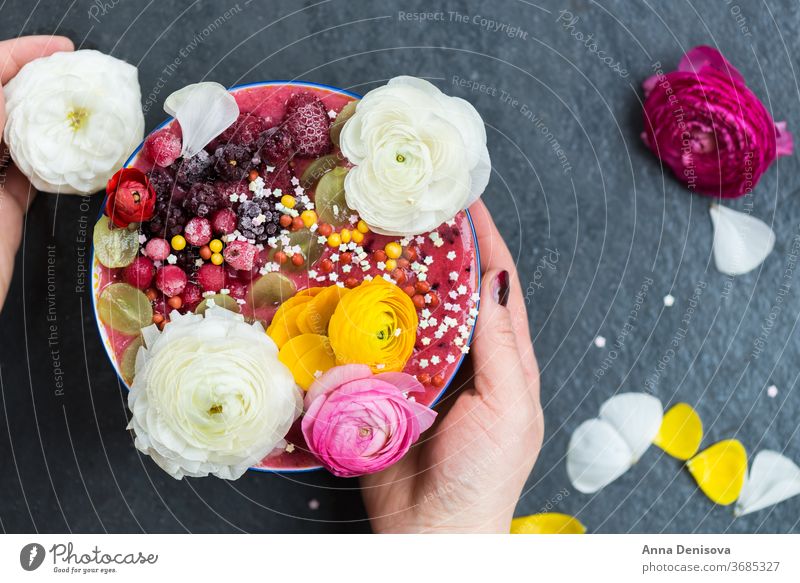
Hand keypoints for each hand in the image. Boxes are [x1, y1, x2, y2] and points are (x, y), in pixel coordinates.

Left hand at [0, 35, 72, 309]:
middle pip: (7, 101)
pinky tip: (81, 148)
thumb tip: (8, 102)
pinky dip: (58, 156)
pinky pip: (34, 169)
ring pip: (22, 130)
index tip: (62, 49)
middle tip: (85, 78)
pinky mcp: (6, 203)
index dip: (20, 54)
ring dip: (55, 117)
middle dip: (44, 82)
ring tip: (92, 106)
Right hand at [361, 200, 543, 532]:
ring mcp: (421, 372)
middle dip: (434, 250)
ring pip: (408, 313)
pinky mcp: (385, 391)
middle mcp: (462, 358)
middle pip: (448, 291)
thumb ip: (501, 345)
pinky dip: (362, 321)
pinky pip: (373, 347)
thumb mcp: (510, 407)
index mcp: (503, 357)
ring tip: (373, 241)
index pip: (496, 285)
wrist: (433, 533)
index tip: (466, 201)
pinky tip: (344, 297)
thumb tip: (496, 278)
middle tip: (409, 212)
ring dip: (394, 280)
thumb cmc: (485, 474)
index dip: (485, 240)